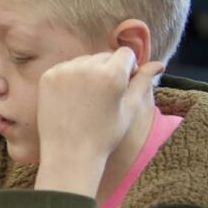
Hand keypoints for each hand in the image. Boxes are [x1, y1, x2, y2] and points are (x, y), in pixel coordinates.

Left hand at [34, 49, 163, 196]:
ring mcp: (64, 71)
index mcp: (112, 74)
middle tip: (104, 96)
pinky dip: (70, 77)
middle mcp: (87, 67)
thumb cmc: (104, 135)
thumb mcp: (129, 108)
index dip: (128, 68)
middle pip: (104, 56)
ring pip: (84, 61)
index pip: (125, 54)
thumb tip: (158, 64)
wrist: (69, 153)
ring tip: (88, 98)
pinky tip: (72, 98)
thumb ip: (142, 82)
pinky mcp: (48, 76)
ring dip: (89, 72)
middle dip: (108, 70)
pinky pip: (65, 68)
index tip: (123, 85)